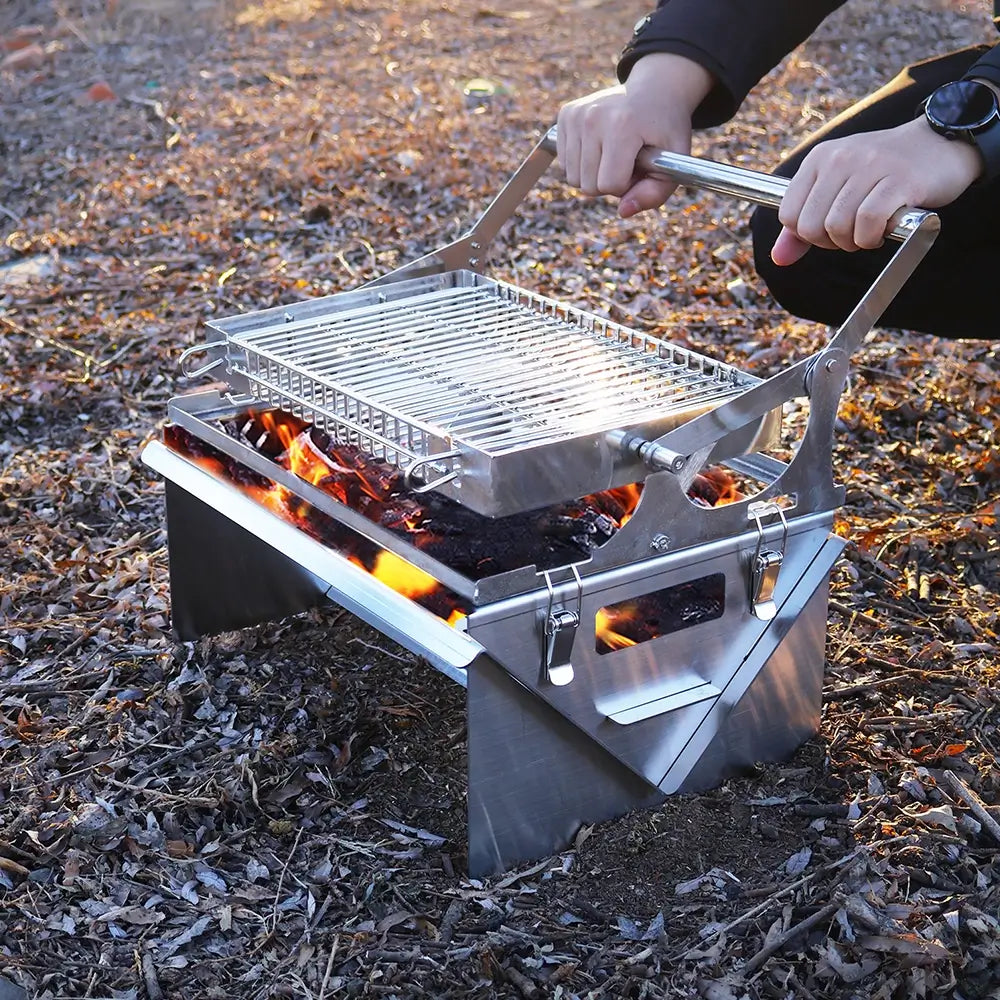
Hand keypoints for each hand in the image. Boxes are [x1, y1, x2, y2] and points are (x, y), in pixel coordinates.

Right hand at [557, 53, 712, 217]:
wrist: (655, 89)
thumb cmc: (666, 130)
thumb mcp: (674, 162)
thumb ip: (654, 194)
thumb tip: (623, 212)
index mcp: (622, 125)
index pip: (609, 184)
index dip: (627, 185)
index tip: (639, 167)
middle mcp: (593, 117)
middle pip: (588, 186)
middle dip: (609, 182)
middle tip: (627, 160)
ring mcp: (576, 115)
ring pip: (573, 179)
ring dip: (595, 175)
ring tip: (614, 153)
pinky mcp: (565, 115)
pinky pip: (565, 163)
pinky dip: (582, 163)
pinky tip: (600, 145)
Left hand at [772, 117, 982, 264]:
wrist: (942, 142)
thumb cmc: (885, 172)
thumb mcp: (838, 190)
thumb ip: (804, 224)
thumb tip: (779, 258)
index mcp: (819, 159)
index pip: (788, 215)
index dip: (808, 235)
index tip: (832, 229)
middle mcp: (839, 159)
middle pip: (811, 227)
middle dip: (831, 242)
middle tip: (855, 233)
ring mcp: (869, 167)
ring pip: (837, 227)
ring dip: (855, 241)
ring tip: (872, 229)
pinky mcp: (899, 180)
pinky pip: (868, 223)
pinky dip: (873, 237)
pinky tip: (885, 229)